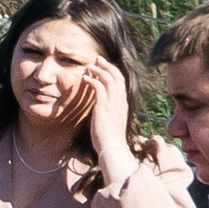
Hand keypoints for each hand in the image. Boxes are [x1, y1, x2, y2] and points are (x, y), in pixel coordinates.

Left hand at [71, 54, 138, 183]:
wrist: (112, 148)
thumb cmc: (109, 137)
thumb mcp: (111, 120)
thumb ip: (108, 110)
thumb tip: (100, 105)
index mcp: (123, 103)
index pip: (121, 81)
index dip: (113, 71)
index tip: (104, 65)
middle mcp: (120, 101)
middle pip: (117, 76)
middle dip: (107, 65)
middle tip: (97, 59)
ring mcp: (113, 104)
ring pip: (109, 79)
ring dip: (99, 70)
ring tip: (90, 66)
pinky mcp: (103, 108)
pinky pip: (99, 88)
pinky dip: (93, 80)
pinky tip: (85, 78)